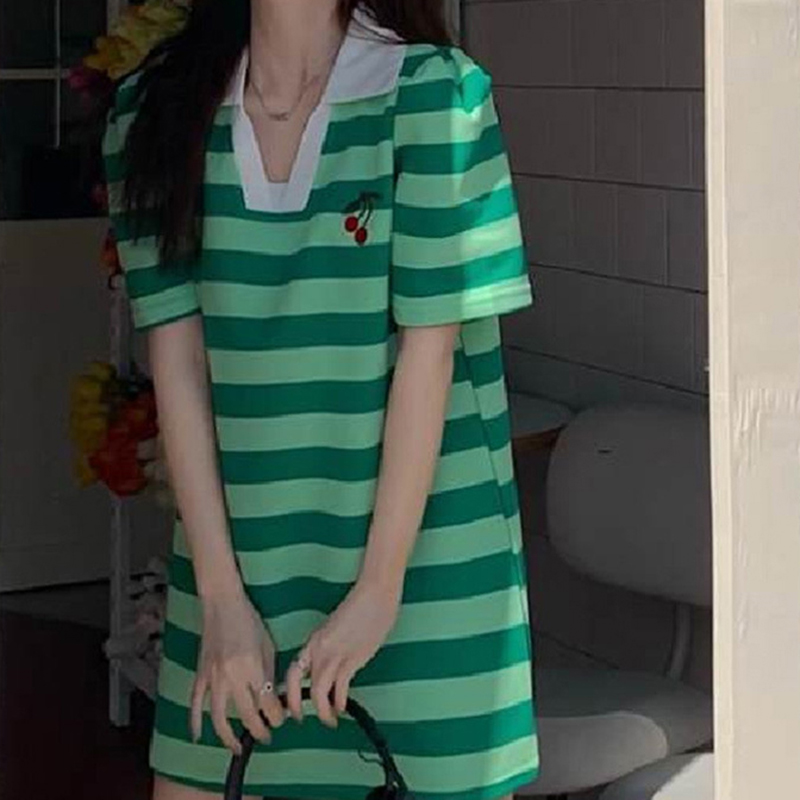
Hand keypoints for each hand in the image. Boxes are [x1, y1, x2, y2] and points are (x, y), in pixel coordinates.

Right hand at [191, 587, 284, 752]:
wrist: (222, 604)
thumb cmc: (249, 621)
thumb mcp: (267, 645)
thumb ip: (269, 673)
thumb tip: (273, 697)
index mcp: (253, 666)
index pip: (267, 703)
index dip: (275, 717)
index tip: (279, 721)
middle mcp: (232, 675)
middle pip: (246, 714)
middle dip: (259, 730)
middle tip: (266, 737)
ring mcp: (213, 677)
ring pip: (219, 717)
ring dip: (228, 737)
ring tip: (237, 748)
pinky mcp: (200, 674)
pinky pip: (195, 703)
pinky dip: (194, 722)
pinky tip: (197, 737)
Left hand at [285, 577, 400, 726]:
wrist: (375, 593)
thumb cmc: (362, 604)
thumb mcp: (338, 627)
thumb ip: (332, 644)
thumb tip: (335, 660)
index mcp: (314, 640)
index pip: (292, 670)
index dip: (288, 690)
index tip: (292, 702)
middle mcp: (318, 649)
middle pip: (297, 684)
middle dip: (296, 706)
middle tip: (301, 718)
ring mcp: (334, 655)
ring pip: (317, 692)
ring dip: (322, 711)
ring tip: (329, 720)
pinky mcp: (351, 659)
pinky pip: (339, 689)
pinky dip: (339, 703)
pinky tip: (342, 708)